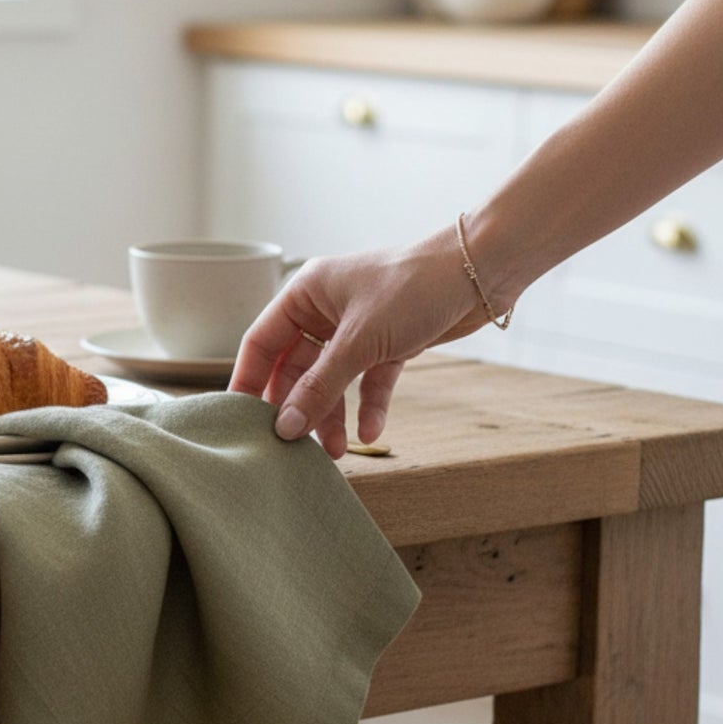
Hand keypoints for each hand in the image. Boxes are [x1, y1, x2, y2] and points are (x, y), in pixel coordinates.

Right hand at [229, 227, 490, 458]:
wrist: (482, 270)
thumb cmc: (414, 286)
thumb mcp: (359, 342)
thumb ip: (319, 388)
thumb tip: (286, 428)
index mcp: (305, 293)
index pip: (261, 342)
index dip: (249, 381)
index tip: (241, 419)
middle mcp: (326, 309)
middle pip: (296, 368)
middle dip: (298, 407)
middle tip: (292, 445)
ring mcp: (357, 328)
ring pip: (332, 380)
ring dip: (333, 415)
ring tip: (337, 453)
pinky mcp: (389, 343)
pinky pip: (368, 382)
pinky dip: (369, 406)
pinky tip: (372, 433)